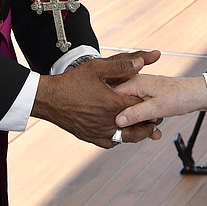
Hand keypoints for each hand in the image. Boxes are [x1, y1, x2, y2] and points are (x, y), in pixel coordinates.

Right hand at [31, 49, 161, 147]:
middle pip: (137, 126)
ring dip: (137, 133)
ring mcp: (99, 131)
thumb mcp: (97, 68)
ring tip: (144, 129)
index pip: (141, 106)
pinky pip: (110, 143)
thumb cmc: (71, 82)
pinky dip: (119, 139)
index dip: (151, 104)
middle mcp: (108, 120)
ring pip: (126, 137)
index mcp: (113, 103)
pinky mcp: (90, 137)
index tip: (157, 102)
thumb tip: (142, 62)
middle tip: (156, 119)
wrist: (49, 99)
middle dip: (149, 122)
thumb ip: (121, 65)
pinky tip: (121, 132)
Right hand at [112, 74, 206, 129]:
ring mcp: (141, 92)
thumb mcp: (157, 108)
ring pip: (130, 111)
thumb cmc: (180, 96)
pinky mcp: (147, 98)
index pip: (113, 98)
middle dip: (127, 121)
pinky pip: (139, 111)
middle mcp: (135, 85)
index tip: (116, 127)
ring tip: (151, 131)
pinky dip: (144, 121)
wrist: (196, 94)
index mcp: (134, 83)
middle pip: (120, 106)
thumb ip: (136, 114)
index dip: (112, 113)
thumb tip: (117, 121)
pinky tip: (153, 130)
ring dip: (138, 123)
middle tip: (137, 132)